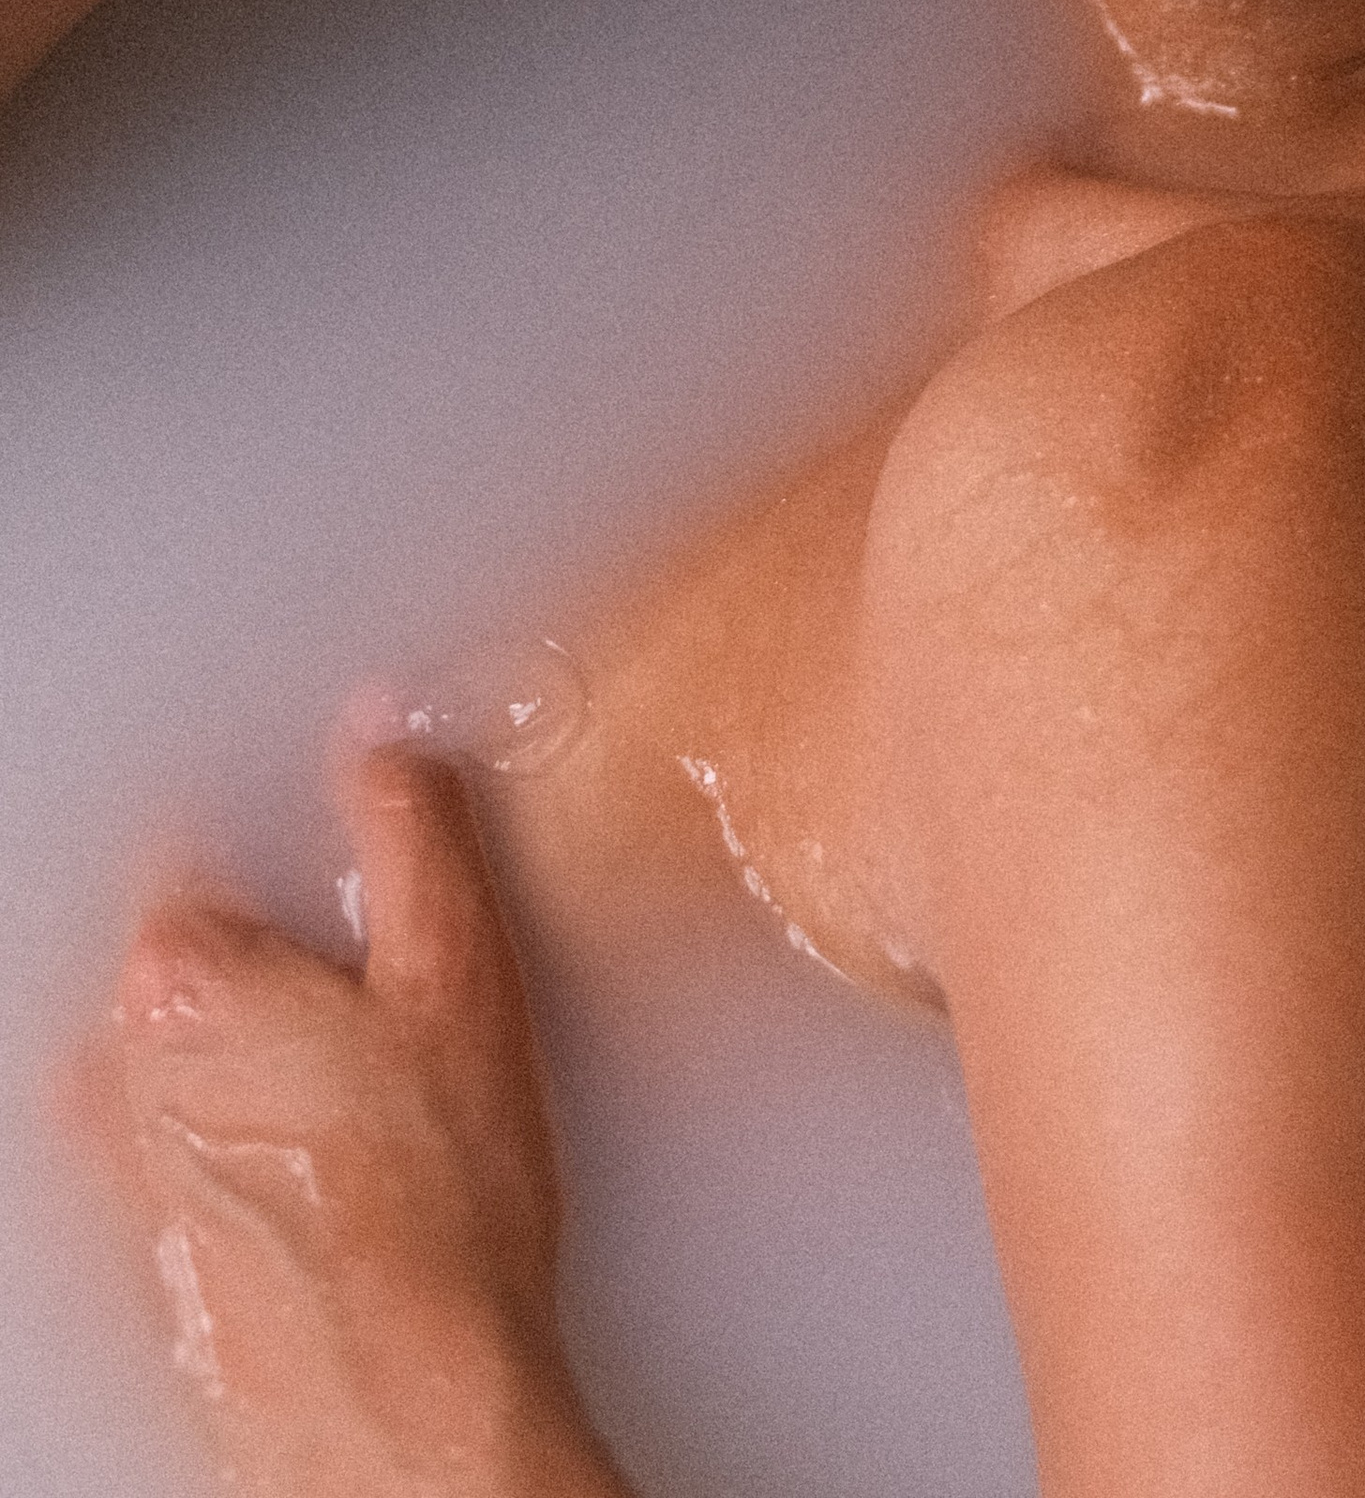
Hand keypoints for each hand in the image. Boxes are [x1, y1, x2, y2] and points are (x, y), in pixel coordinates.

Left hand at [72, 743, 628, 1497]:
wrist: (405, 1414)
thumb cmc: (435, 1213)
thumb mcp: (460, 972)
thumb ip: (414, 830)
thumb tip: (384, 737)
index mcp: (179, 981)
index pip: (193, 848)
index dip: (288, 857)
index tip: (348, 893)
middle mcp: (117, 1077)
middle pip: (180, 964)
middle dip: (268, 968)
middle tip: (373, 1012)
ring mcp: (123, 1182)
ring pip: (173, 1072)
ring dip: (247, 1069)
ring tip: (360, 1117)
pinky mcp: (149, 1269)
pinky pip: (179, 1170)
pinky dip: (238, 1161)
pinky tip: (328, 1191)